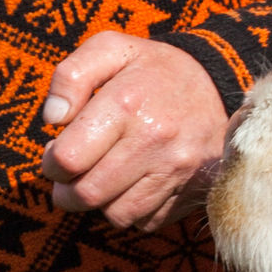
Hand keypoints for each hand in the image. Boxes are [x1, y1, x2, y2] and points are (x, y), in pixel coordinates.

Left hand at [41, 32, 227, 231]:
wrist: (220, 84)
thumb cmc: (153, 69)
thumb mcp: (110, 49)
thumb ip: (71, 76)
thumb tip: (53, 119)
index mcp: (126, 104)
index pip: (68, 159)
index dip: (51, 163)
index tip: (56, 154)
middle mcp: (154, 141)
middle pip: (87, 194)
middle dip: (66, 191)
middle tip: (69, 176)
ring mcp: (177, 170)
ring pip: (116, 215)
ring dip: (100, 203)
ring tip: (101, 178)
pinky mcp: (193, 191)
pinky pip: (147, 222)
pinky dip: (133, 210)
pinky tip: (133, 184)